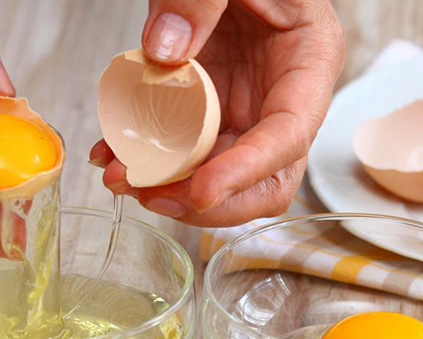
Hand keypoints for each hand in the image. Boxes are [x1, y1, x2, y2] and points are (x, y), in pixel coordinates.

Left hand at [91, 0, 344, 226]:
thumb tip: (163, 54)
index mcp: (309, 59)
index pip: (288, 135)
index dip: (247, 171)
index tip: (200, 191)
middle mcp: (280, 96)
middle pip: (264, 178)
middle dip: (210, 199)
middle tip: (151, 194)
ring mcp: (244, 106)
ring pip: (219, 172)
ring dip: (170, 187)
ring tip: (119, 175)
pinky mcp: (209, 106)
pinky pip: (185, 148)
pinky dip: (151, 159)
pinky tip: (114, 154)